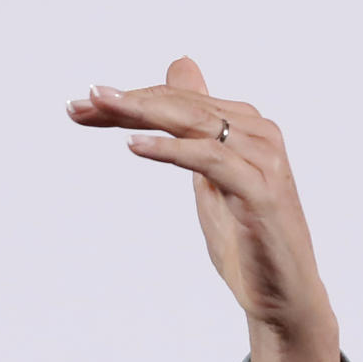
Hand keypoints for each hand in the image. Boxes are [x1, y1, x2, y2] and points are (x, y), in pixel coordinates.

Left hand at [66, 56, 341, 361]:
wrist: (281, 294)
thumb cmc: (244, 235)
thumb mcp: (207, 173)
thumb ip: (192, 127)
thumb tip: (179, 67)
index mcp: (245, 126)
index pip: (179, 101)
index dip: (130, 99)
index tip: (81, 105)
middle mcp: (258, 134)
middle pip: (183, 106)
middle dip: (128, 102)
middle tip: (82, 101)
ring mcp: (262, 162)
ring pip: (195, 123)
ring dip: (143, 113)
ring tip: (101, 108)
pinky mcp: (260, 193)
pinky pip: (211, 159)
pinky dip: (171, 149)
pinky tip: (134, 145)